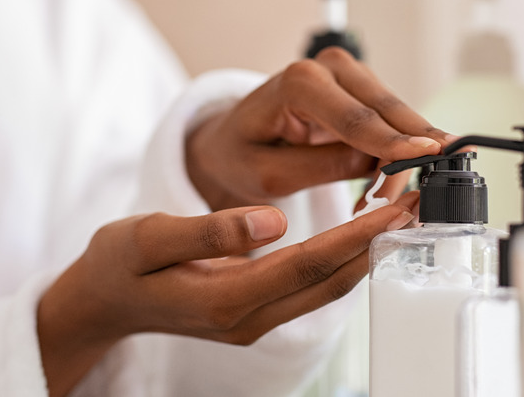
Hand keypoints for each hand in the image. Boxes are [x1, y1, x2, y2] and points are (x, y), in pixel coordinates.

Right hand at [37, 192, 418, 396]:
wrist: (105, 302)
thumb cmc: (120, 266)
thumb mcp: (145, 239)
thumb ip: (207, 232)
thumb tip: (271, 220)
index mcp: (226, 299)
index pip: (307, 265)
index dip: (355, 236)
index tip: (396, 207)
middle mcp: (251, 318)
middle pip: (330, 281)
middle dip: (378, 242)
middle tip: (418, 203)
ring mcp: (258, 320)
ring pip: (328, 287)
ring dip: (368, 251)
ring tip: (401, 212)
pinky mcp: (259, 311)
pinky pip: (313, 285)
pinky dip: (343, 258)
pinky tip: (361, 232)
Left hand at [186, 47, 453, 210]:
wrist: (232, 142)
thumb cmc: (242, 156)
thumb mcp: (270, 174)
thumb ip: (322, 167)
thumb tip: (376, 164)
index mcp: (298, 82)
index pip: (355, 117)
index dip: (393, 141)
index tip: (429, 155)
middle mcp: (329, 67)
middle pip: (387, 112)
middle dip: (410, 152)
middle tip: (423, 196)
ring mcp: (350, 76)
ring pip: (397, 119)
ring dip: (401, 160)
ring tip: (378, 201)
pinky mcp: (362, 93)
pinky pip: (392, 124)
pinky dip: (394, 155)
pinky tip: (380, 185)